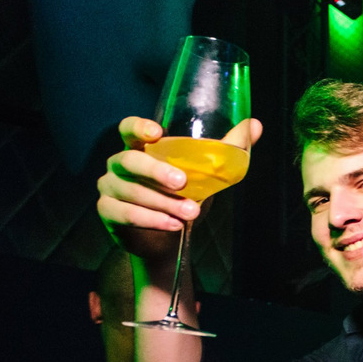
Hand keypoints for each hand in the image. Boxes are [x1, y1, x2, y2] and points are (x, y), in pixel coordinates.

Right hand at [96, 116, 262, 256]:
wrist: (169, 237)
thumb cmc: (185, 197)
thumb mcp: (208, 174)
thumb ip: (227, 149)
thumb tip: (254, 124)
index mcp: (140, 148)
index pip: (129, 129)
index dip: (138, 127)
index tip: (156, 133)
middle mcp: (119, 163)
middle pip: (130, 161)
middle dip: (157, 172)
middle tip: (183, 182)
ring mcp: (109, 187)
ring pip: (132, 192)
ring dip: (164, 203)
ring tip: (191, 212)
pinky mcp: (108, 211)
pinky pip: (127, 214)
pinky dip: (152, 220)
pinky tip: (174, 225)